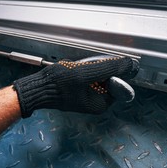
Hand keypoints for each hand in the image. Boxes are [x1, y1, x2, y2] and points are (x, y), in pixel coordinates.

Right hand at [13, 56, 138, 117]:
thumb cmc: (59, 84)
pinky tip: (71, 69)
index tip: (101, 64)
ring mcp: (87, 95)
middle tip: (83, 67)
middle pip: (108, 78)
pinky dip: (81, 69)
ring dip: (88, 67)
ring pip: (97, 75)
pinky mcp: (78, 89)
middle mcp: (96, 102)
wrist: (36, 88)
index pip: (119, 83)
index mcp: (102, 103)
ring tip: (75, 68)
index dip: (114, 70)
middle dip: (97, 68)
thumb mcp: (86, 74)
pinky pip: (87, 75)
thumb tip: (130, 64)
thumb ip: (109, 69)